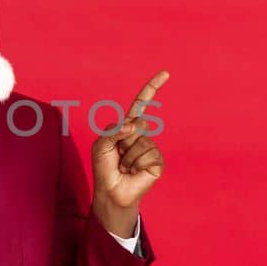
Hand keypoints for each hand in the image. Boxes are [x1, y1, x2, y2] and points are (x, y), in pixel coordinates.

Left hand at [91, 70, 168, 236]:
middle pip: (138, 124)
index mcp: (127, 127)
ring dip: (128, 156)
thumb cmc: (104, 168)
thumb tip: (134, 125)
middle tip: (118, 156)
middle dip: (123, 140)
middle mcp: (141, 135)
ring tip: (125, 166)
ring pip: (141, 141)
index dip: (152, 89)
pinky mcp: (157, 161)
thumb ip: (113, 131)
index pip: (141, 105)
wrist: (111, 191)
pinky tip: (134, 172)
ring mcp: (150, 147)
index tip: (165, 73)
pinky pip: (148, 154)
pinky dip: (137, 164)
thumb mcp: (101, 145)